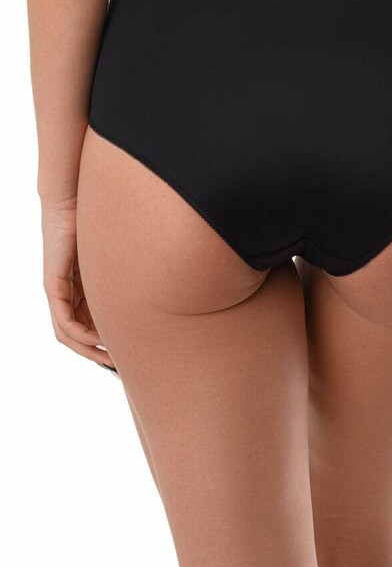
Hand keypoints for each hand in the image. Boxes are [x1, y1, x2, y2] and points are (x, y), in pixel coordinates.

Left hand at [41, 197, 115, 370]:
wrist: (78, 199)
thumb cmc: (102, 220)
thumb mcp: (122, 258)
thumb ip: (132, 276)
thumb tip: (163, 286)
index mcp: (85, 287)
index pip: (93, 323)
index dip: (109, 341)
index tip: (130, 352)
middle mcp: (70, 292)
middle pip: (81, 334)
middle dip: (100, 353)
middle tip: (121, 367)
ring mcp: (60, 290)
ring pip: (70, 334)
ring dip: (89, 350)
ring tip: (110, 360)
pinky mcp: (54, 286)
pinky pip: (63, 323)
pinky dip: (80, 336)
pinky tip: (98, 340)